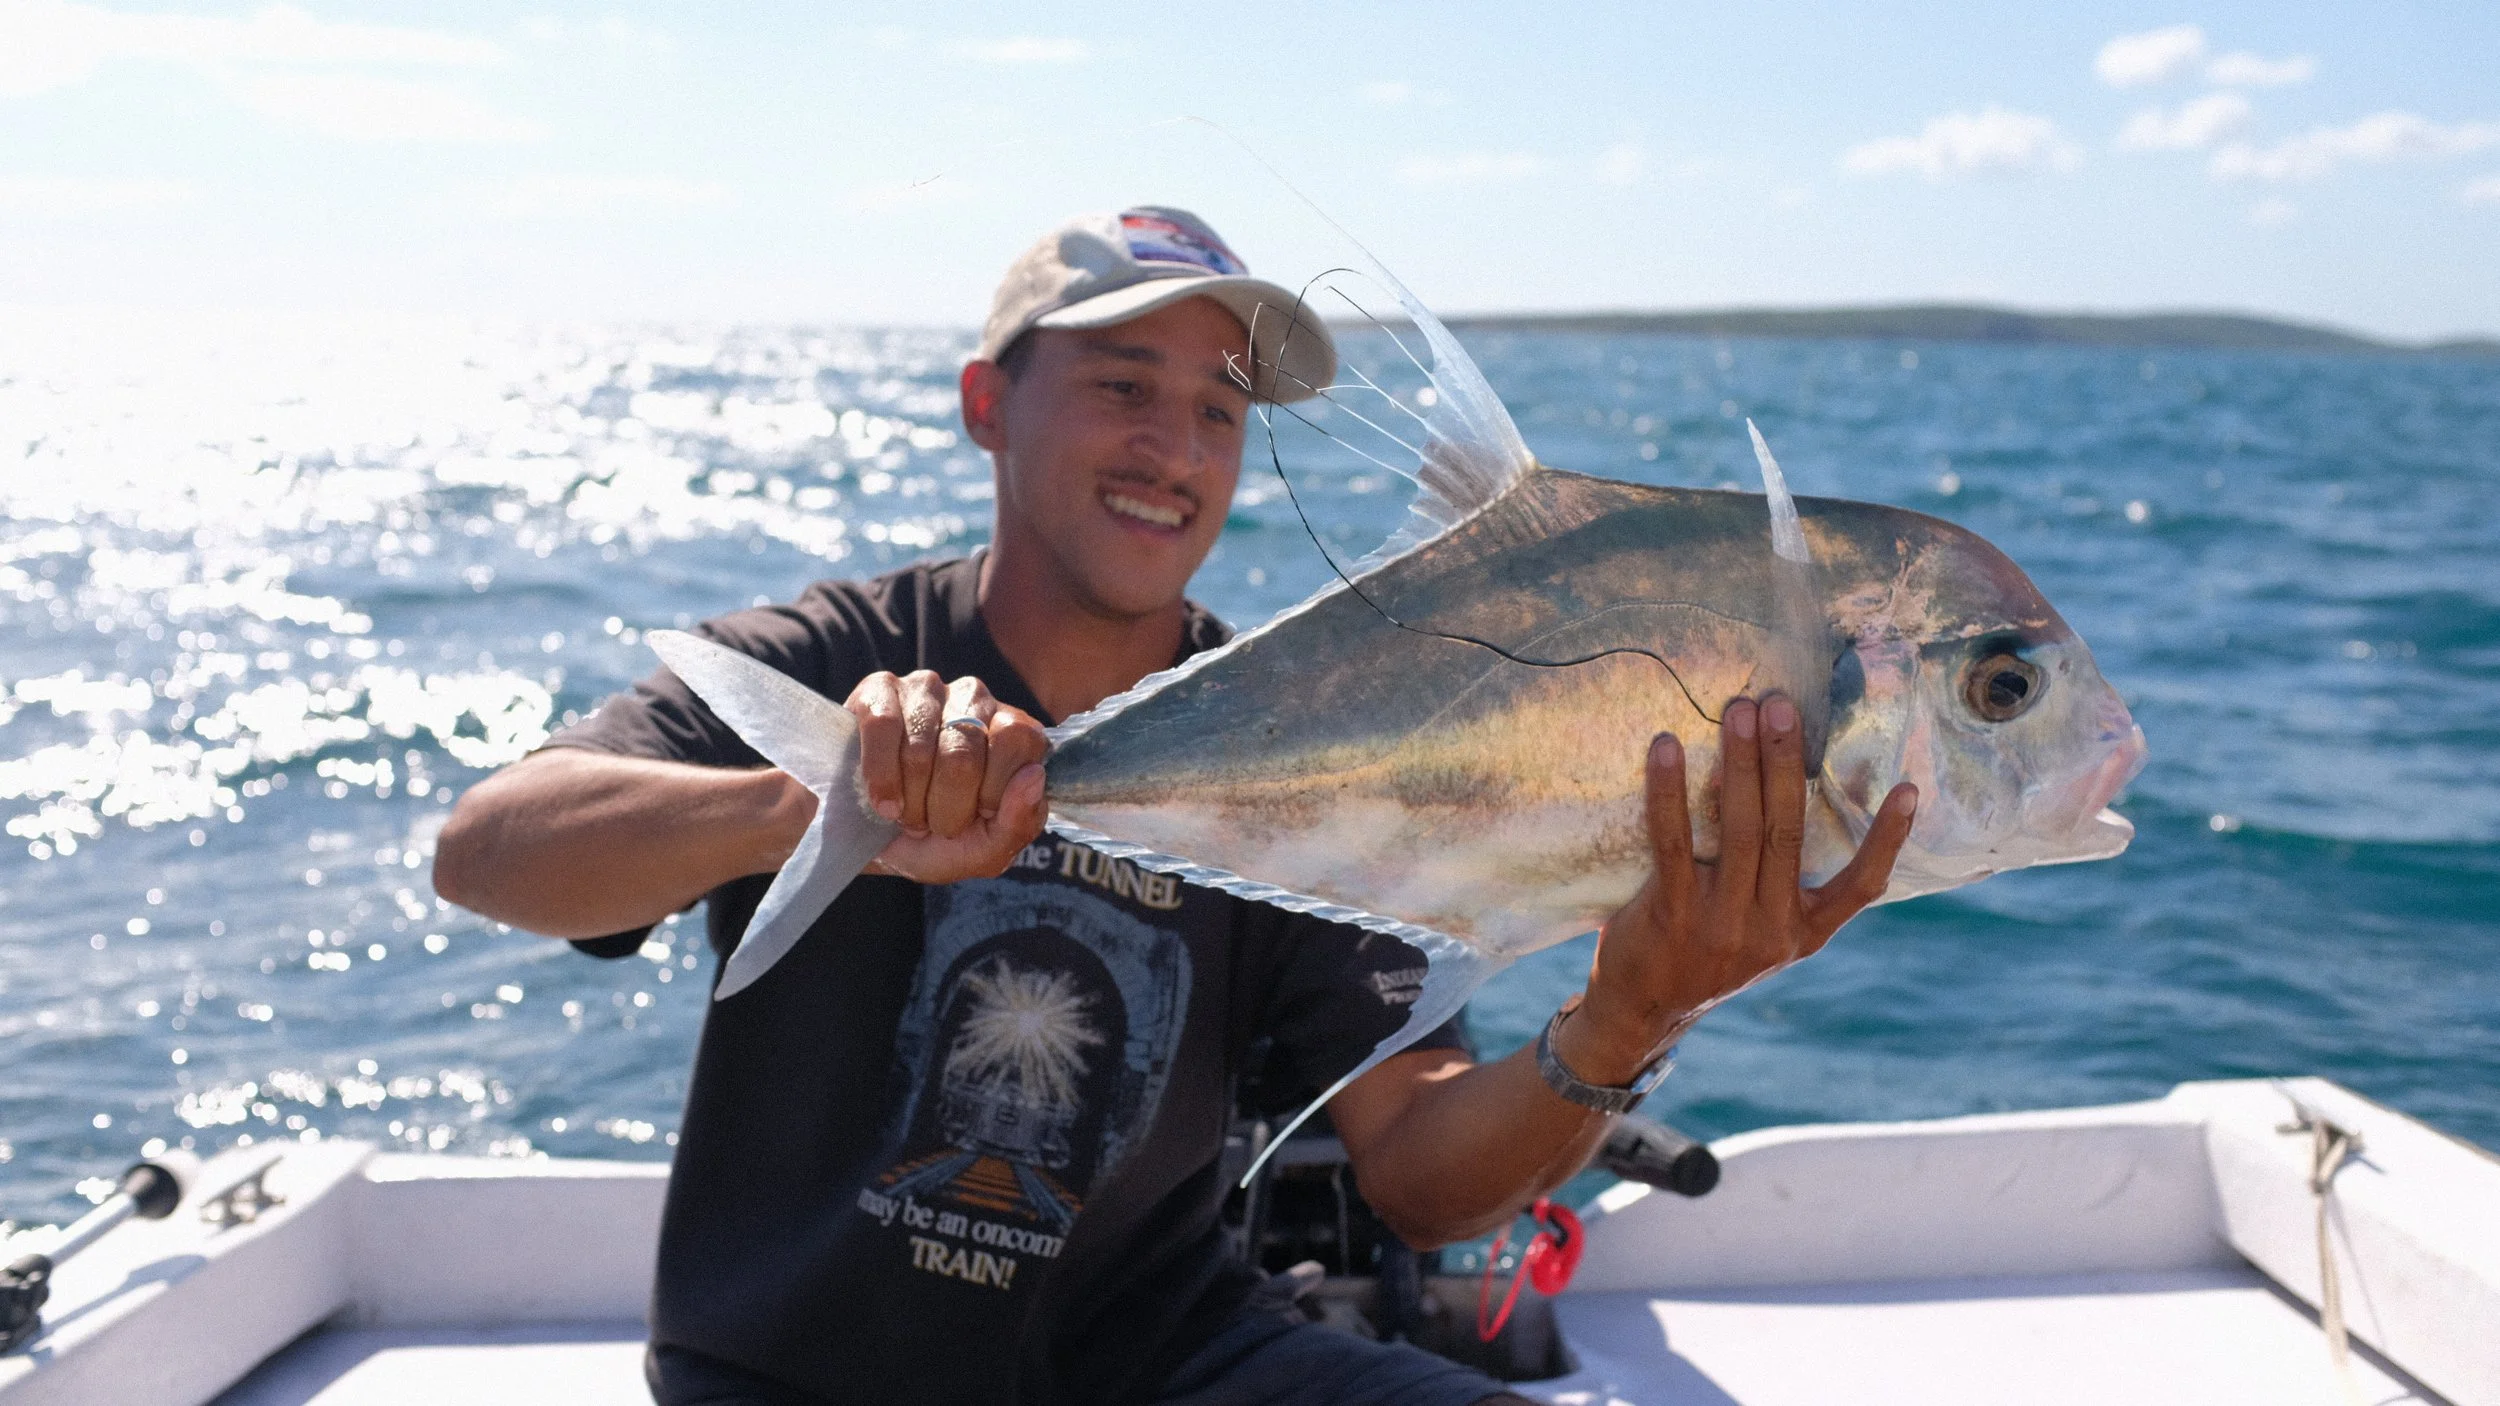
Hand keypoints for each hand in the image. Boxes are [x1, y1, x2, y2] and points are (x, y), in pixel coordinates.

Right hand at [845, 670, 1049, 884]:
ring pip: (920, 748)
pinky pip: (882, 726)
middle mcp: (976, 698)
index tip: (976, 815)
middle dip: (944, 808)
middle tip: (932, 824)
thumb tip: (1034, 775)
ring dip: (909, 799)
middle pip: (964, 754)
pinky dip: (879, 776)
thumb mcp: (985, 851)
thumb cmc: (937, 842)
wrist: (870, 840)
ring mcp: (928, 688)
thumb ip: (1020, 822)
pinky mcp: (880, 690)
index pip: (1019, 739)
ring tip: (906, 813)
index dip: (992, 791)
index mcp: (1014, 732)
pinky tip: (881, 800)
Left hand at [1558, 694, 1917, 1082]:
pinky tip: (1666, 748)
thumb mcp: (1764, 934)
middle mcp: (1772, 930)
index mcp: (1805, 932)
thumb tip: (1790, 794)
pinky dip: (1670, 790)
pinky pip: (1673, 841)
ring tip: (1740, 711)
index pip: (1862, 887)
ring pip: (1740, 829)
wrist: (1642, 1011)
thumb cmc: (1706, 952)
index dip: (1888, 839)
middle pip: (1788, 832)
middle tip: (1781, 705)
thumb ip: (1784, 885)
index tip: (1909, 788)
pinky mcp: (1672, 915)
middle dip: (1787, 762)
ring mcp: (1722, 924)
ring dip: (1740, 763)